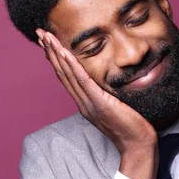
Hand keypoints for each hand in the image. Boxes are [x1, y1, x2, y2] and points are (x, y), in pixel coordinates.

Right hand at [36, 29, 157, 178]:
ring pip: (68, 75)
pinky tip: (64, 52)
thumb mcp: (116, 107)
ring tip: (47, 37)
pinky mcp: (100, 103)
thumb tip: (111, 82)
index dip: (57, 59)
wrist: (138, 145)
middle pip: (63, 74)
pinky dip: (72, 66)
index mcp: (86, 104)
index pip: (67, 78)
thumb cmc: (132, 128)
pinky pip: (83, 82)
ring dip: (56, 54)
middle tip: (40, 33)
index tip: (49, 43)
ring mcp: (89, 104)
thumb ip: (109, 95)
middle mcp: (83, 103)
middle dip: (51, 52)